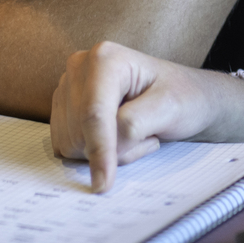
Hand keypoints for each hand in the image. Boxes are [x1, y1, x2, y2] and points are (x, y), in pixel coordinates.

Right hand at [50, 41, 243, 191]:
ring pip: (72, 141)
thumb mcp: (169, 108)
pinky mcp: (63, 107)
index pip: (94, 113)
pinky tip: (116, 135)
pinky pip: (67, 145)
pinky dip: (93, 151)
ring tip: (135, 131)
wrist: (180, 92)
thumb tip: (106, 145)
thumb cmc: (180, 96)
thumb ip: (134, 124)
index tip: (104, 184)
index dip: (99, 149)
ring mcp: (68, 86)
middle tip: (147, 135)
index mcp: (105, 58)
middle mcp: (80, 67)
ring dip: (106, 150)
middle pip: (80, 130)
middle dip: (113, 147)